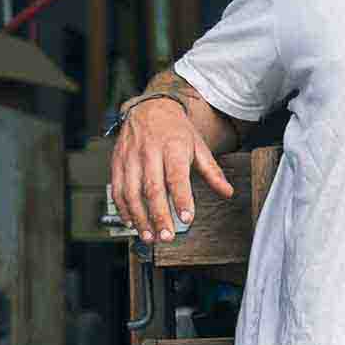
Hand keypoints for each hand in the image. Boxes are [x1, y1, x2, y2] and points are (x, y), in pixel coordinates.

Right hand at [110, 97, 233, 243]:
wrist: (149, 107)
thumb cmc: (176, 130)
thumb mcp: (198, 146)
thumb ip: (212, 171)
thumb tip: (227, 192)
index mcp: (172, 147)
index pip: (177, 176)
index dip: (181, 198)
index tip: (186, 218)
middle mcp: (149, 152)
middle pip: (152, 188)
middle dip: (159, 215)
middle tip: (166, 236)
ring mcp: (130, 157)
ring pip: (132, 192)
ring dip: (139, 217)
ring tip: (149, 236)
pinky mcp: (117, 162)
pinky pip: (117, 189)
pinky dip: (123, 208)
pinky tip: (132, 223)